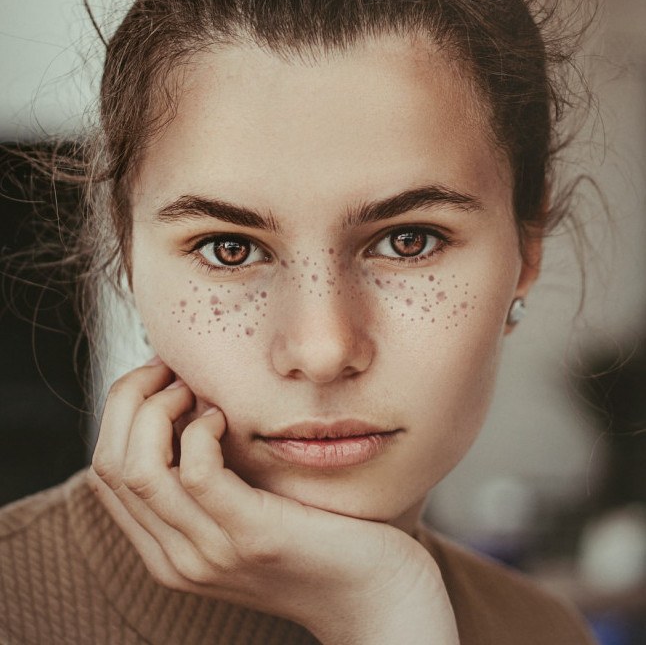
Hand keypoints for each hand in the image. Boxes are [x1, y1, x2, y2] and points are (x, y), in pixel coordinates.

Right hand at [88, 359, 458, 643]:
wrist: (375, 597)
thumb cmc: (317, 537)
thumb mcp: (246, 512)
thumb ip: (209, 481)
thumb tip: (188, 406)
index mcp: (166, 550)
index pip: (106, 470)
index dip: (122, 410)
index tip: (161, 375)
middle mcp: (176, 557)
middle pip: (111, 463)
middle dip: (131, 398)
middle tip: (172, 369)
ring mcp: (210, 551)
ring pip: (139, 467)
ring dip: (161, 408)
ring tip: (197, 389)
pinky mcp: (253, 535)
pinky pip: (198, 472)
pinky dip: (202, 431)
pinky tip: (225, 416)